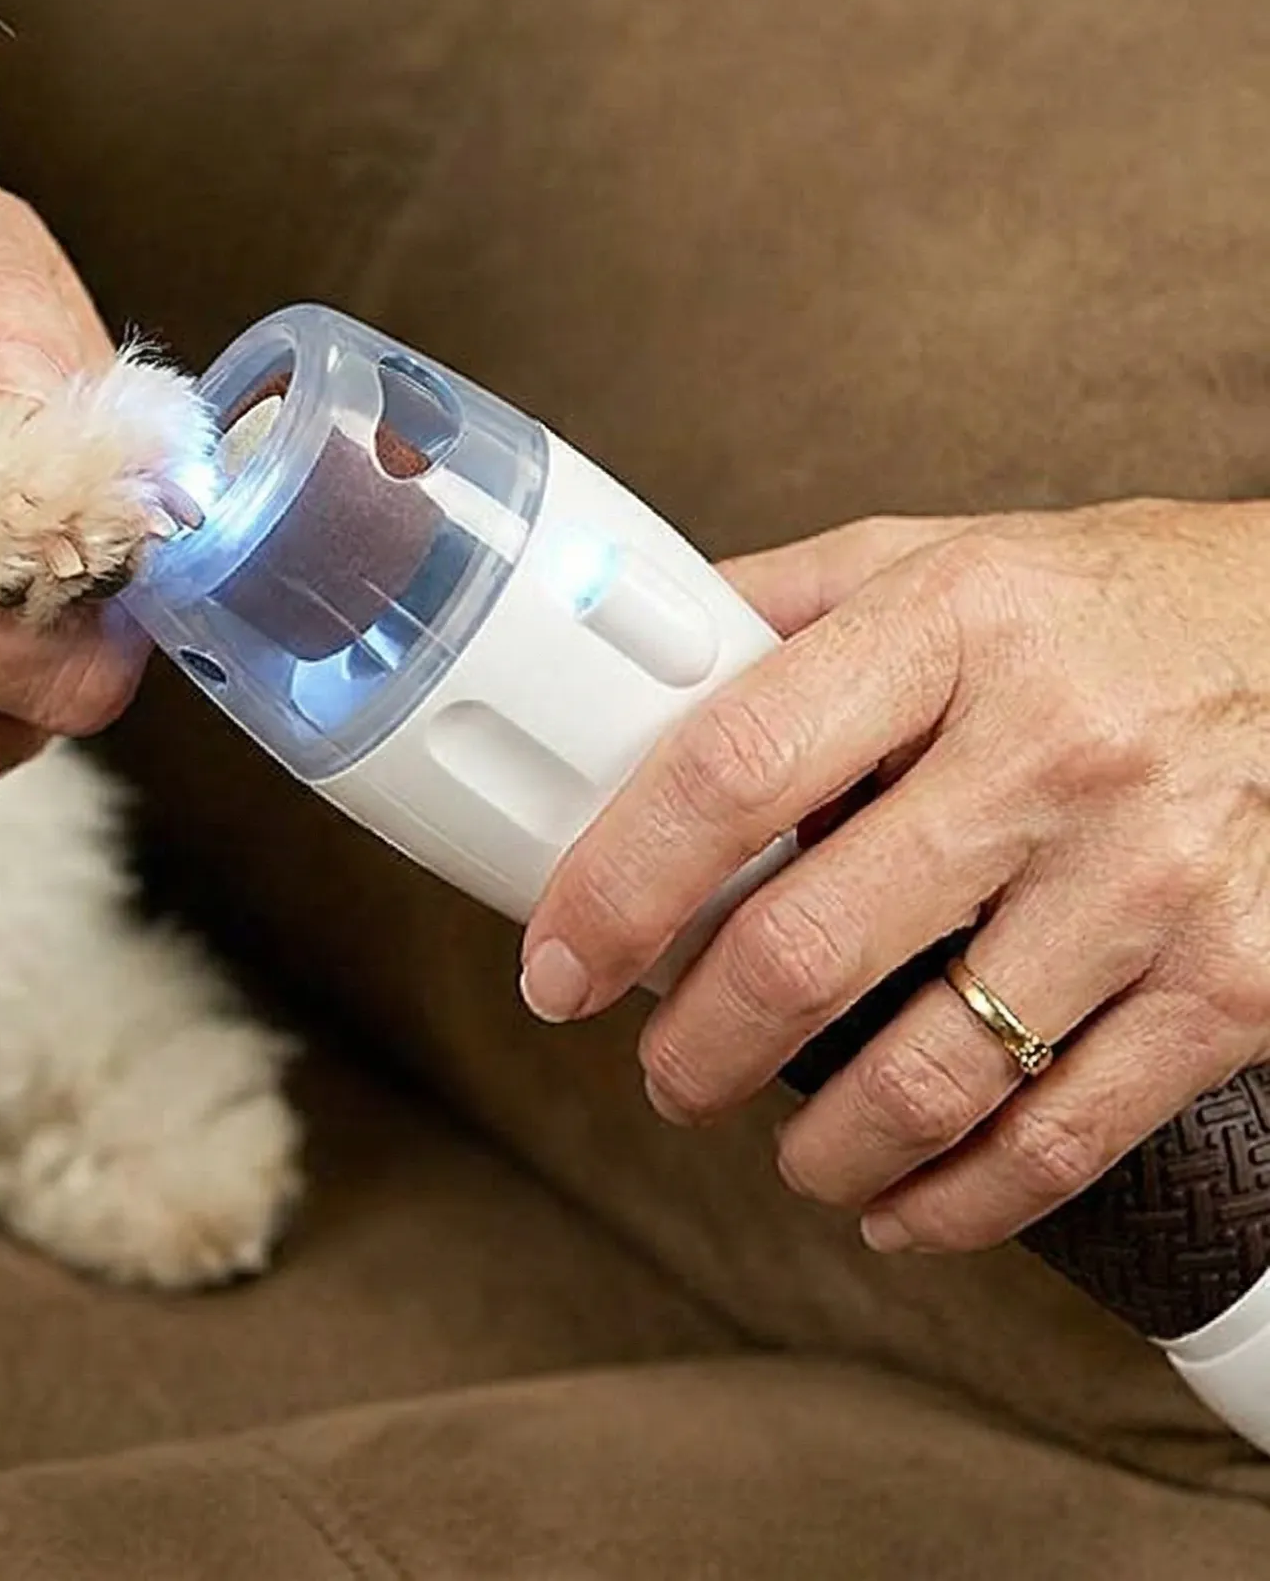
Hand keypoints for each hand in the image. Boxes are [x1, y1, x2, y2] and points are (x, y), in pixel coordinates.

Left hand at [518, 500, 1269, 1254]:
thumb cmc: (1107, 599)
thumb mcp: (938, 556)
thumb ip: (782, 606)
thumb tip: (625, 661)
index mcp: (946, 626)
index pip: (734, 768)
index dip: (619, 884)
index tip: (558, 965)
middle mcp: (1051, 751)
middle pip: (812, 945)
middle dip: (700, 1046)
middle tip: (663, 1072)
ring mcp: (1151, 875)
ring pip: (931, 1069)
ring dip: (817, 1138)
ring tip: (779, 1146)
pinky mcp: (1238, 981)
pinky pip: (1063, 1135)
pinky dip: (955, 1200)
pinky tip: (896, 1204)